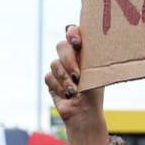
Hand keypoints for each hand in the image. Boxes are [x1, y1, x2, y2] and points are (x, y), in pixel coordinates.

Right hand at [43, 26, 108, 144]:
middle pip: (61, 46)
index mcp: (84, 52)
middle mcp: (71, 57)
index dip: (72, 34)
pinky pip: (48, 77)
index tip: (77, 43)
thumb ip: (90, 55)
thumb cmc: (94, 92)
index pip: (74, 33)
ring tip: (75, 91)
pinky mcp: (51, 79)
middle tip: (78, 75)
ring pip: (54, 63)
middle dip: (69, 61)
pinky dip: (58, 87)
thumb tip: (88, 40)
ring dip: (65, 79)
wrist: (83, 112)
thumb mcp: (96, 71)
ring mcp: (59, 68)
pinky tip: (67, 95)